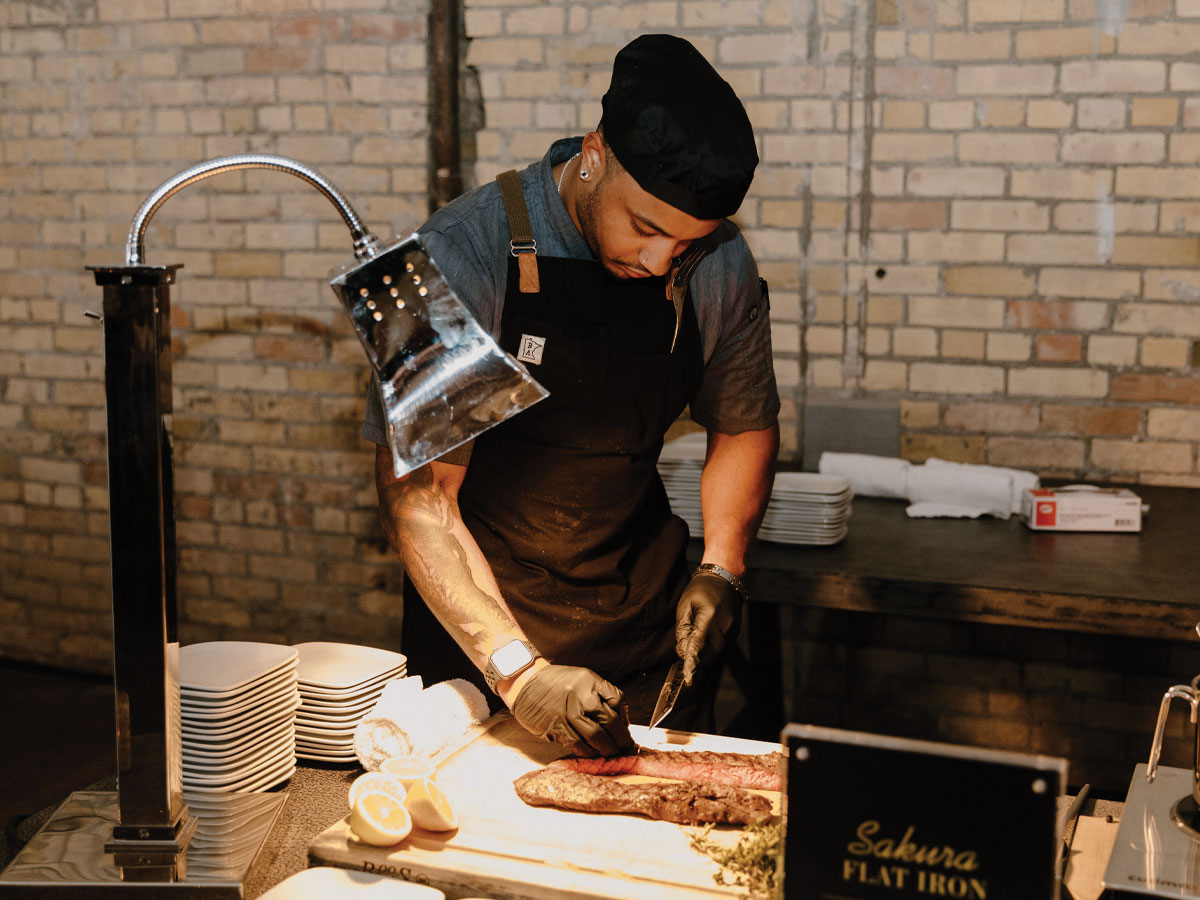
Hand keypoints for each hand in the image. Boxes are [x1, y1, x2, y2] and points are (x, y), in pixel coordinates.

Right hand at [509, 664, 634, 757]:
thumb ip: (599, 694)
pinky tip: (592, 753)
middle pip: (610, 721)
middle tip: (625, 746)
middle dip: (621, 738)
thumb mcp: (581, 679)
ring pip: (596, 736)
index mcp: (590, 681)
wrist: (526, 682)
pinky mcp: (557, 726)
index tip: (625, 727)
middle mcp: (581, 695)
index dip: (624, 718)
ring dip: (607, 749)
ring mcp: (568, 712)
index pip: (617, 700)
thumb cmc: (555, 682)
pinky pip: (578, 744)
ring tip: (611, 753)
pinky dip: (588, 752)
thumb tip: (619, 719)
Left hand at [675, 569, 741, 684]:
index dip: (692, 663)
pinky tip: (709, 628)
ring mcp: (733, 628)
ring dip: (707, 648)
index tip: (688, 678)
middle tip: (689, 647)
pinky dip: (715, 642)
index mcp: (709, 617)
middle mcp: (724, 625)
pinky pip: (724, 643)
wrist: (723, 576)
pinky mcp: (736, 629)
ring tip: (700, 631)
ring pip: (718, 650)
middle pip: (711, 653)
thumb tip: (683, 651)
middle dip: (700, 655)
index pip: (698, 646)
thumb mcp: (685, 606)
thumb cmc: (700, 590)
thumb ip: (682, 629)